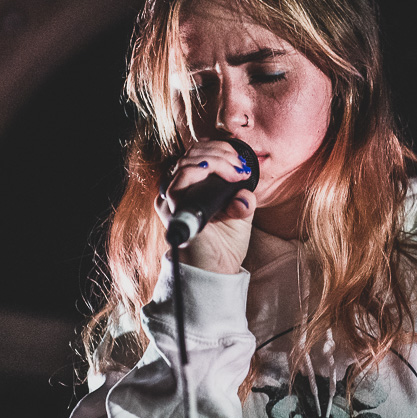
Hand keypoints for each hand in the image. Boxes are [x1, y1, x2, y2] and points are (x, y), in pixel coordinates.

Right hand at [156, 140, 256, 273]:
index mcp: (195, 185)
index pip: (200, 153)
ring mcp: (173, 198)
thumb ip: (244, 197)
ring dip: (214, 160)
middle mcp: (181, 188)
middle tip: (239, 166)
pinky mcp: (171, 209)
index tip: (241, 161)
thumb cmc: (226, 243)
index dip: (219, 149)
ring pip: (186, 163)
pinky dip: (197, 172)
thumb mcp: (242, 214)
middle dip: (219, 153)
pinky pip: (177, 183)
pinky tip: (215, 172)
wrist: (216, 268)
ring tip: (235, 171)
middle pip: (192, 154)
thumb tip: (244, 191)